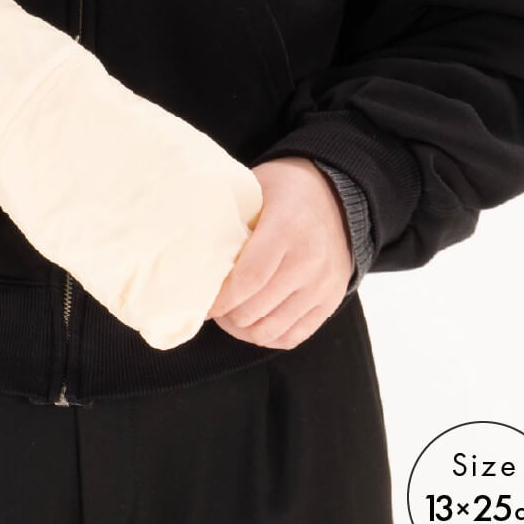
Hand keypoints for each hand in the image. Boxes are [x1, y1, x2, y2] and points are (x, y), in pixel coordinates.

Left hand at [206, 156, 353, 349]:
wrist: (337, 195)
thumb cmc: (285, 190)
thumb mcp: (255, 187)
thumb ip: (227, 214)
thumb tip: (186, 241)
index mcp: (287, 228)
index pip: (249, 279)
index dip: (219, 299)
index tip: (201, 301)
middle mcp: (310, 261)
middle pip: (254, 309)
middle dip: (224, 314)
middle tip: (211, 305)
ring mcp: (323, 285)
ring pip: (270, 330)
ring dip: (242, 328)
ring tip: (230, 313)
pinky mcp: (330, 301)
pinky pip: (292, 337)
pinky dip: (267, 336)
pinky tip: (253, 321)